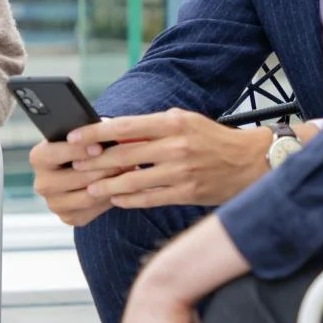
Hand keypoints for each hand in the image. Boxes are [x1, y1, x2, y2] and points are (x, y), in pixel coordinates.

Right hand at [29, 134, 126, 225]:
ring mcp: (54, 203)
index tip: (99, 147)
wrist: (81, 168)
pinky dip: (110, 198)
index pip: (55, 153)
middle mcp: (42, 183)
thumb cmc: (83, 146)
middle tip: (126, 160)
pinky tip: (123, 187)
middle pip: (75, 178)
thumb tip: (107, 129)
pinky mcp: (68, 217)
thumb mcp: (83, 135)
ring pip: (87, 196)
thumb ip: (90, 133)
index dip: (78, 150)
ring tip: (129, 172)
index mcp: (39, 158)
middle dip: (103, 168)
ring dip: (110, 184)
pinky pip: (94, 210)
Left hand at [71, 109, 272, 209]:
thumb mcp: (184, 122)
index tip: (73, 137)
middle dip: (95, 163)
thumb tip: (116, 134)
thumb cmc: (212, 139)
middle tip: (76, 167)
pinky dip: (129, 200)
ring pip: (133, 181)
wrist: (249, 162)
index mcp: (173, 122)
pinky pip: (149, 199)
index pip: (124, 126)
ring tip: (91, 188)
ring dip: (108, 186)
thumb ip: (151, 128)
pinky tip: (116, 200)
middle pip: (124, 156)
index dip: (94, 133)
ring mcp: (181, 172)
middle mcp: (176, 146)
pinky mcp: (186, 193)